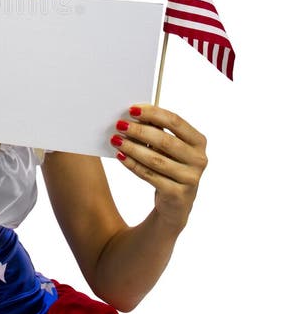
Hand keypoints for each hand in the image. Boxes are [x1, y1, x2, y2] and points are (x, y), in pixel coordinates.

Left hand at [110, 105, 207, 230]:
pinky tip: (121, 156)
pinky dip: (132, 164)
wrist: (176, 203)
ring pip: (155, 159)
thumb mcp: (169, 148)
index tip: (132, 109)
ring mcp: (190, 178)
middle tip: (119, 125)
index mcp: (198, 141)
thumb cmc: (170, 166)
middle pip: (165, 140)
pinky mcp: (177, 194)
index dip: (152, 113)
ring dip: (132, 148)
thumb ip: (158, 130)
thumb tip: (134, 114)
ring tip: (116, 140)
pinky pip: (150, 176)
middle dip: (139, 131)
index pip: (175, 121)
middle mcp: (198, 159)